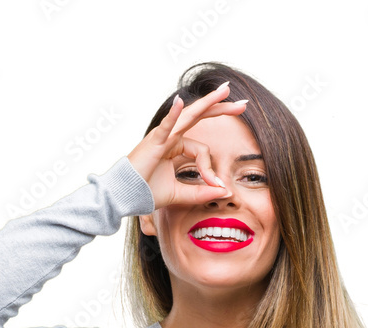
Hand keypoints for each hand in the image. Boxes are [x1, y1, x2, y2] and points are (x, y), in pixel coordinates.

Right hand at [126, 82, 247, 210]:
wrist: (124, 197)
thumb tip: (225, 192)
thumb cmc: (145, 192)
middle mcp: (170, 136)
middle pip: (199, 117)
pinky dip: (173, 115)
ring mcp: (161, 136)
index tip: (217, 186)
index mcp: (175, 146)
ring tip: (224, 91)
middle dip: (221, 109)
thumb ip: (201, 192)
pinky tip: (179, 101)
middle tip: (243, 104)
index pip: (202, 151)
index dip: (211, 169)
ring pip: (189, 116)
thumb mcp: (179, 194)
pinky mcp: (153, 143)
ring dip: (207, 103)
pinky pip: (166, 126)